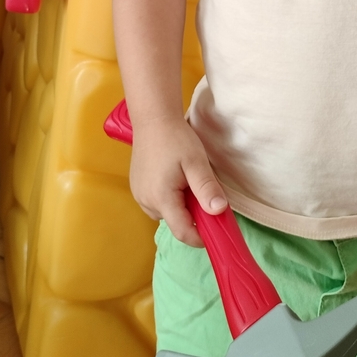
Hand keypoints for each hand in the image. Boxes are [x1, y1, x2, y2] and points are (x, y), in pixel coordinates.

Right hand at [128, 115, 227, 247]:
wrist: (153, 119)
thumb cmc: (175, 138)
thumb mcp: (196, 162)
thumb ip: (207, 188)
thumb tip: (219, 212)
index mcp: (161, 198)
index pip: (183, 232)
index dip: (202, 236)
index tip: (217, 228)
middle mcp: (146, 202)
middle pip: (176, 222)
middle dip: (193, 215)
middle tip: (203, 191)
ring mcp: (139, 196)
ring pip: (167, 214)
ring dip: (181, 206)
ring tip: (187, 181)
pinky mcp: (138, 189)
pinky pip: (158, 203)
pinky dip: (171, 198)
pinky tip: (175, 178)